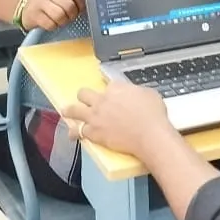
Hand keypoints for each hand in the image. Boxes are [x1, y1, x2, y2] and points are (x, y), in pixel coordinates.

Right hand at [21, 0, 83, 30]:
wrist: (27, 7)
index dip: (81, 3)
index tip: (79, 7)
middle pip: (69, 6)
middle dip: (73, 14)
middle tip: (70, 16)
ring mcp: (40, 2)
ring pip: (60, 15)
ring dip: (64, 21)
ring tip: (62, 20)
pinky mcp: (34, 15)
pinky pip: (50, 24)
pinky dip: (54, 26)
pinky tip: (52, 23)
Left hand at [62, 83, 177, 158]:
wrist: (149, 135)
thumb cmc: (153, 115)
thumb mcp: (149, 94)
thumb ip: (137, 92)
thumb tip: (134, 93)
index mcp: (116, 88)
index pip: (107, 84)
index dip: (109, 90)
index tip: (109, 93)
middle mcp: (102, 100)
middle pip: (84, 93)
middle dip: (84, 96)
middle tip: (84, 99)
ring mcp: (95, 116)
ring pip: (74, 110)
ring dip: (70, 110)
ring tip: (66, 111)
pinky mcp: (93, 132)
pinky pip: (78, 131)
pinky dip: (75, 132)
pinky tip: (72, 134)